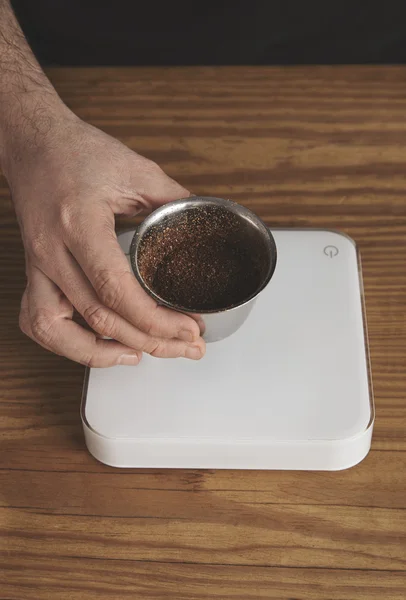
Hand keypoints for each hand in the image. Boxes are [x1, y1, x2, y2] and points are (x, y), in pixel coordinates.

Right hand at [6, 112, 204, 366]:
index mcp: (79, 223)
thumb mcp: (135, 169)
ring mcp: (38, 265)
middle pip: (98, 318)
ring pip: (58, 331)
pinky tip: (100, 347)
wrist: (32, 145)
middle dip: (149, 341)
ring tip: (142, 355)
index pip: (115, 288)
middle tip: (186, 346)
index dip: (155, 319)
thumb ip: (173, 200)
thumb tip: (206, 224)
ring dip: (102, 354)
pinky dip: (68, 344)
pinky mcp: (34, 271)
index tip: (188, 328)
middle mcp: (53, 251)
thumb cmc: (77, 151)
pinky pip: (37, 322)